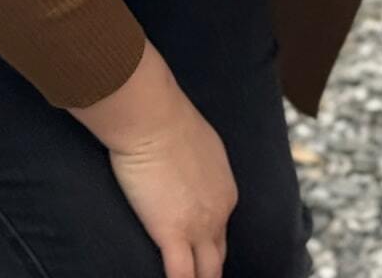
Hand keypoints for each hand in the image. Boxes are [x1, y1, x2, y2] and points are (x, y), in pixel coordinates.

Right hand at [71, 42, 236, 277]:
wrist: (155, 119)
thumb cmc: (170, 122)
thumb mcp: (200, 147)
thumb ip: (199, 170)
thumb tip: (186, 177)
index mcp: (226, 191)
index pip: (220, 235)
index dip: (207, 250)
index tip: (195, 260)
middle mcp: (219, 212)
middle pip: (217, 259)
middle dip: (208, 273)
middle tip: (200, 277)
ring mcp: (199, 226)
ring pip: (206, 274)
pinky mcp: (172, 233)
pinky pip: (180, 276)